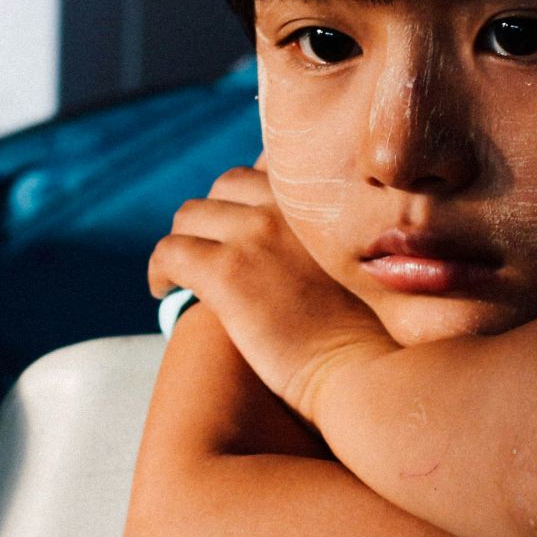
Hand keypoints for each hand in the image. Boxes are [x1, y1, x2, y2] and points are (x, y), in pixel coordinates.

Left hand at [148, 164, 394, 413]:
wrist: (366, 370)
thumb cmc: (375, 333)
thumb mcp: (367, 263)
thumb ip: (340, 237)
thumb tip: (305, 244)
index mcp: (324, 199)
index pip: (271, 166)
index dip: (250, 197)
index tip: (245, 226)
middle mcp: (288, 203)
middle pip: (226, 186)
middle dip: (213, 217)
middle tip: (209, 251)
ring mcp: (255, 233)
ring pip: (189, 216)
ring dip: (184, 241)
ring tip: (183, 273)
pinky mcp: (226, 271)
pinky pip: (170, 253)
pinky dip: (161, 270)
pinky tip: (165, 291)